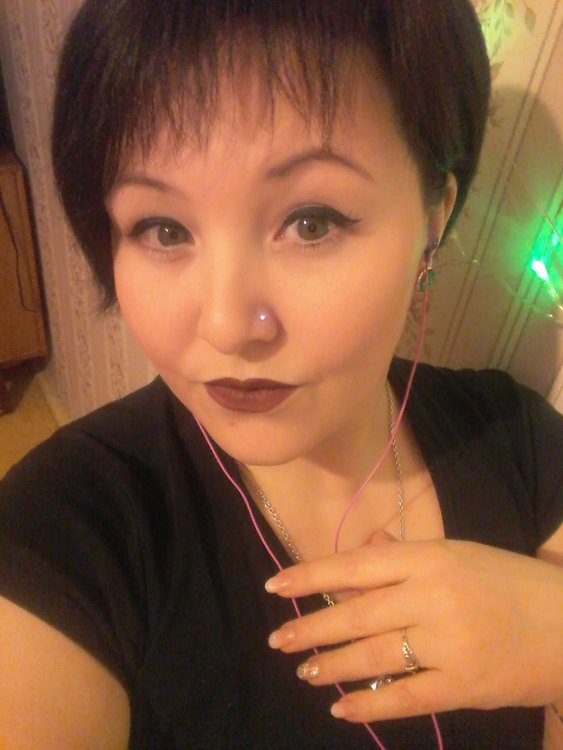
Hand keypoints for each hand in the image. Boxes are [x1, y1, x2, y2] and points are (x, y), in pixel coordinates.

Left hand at [265, 539, 562, 723]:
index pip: (358, 565)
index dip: (312, 575)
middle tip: (278, 640)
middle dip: (313, 628)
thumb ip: (405, 552)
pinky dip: (370, 706)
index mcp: (430, 558)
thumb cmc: (507, 583)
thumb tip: (364, 543)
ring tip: (305, 672)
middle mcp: (433, 596)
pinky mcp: (464, 686)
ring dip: (334, 666)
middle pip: (358, 613)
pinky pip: (406, 699)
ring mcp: (448, 644)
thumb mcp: (458, 554)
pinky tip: (342, 709)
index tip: (276, 585)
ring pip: (375, 656)